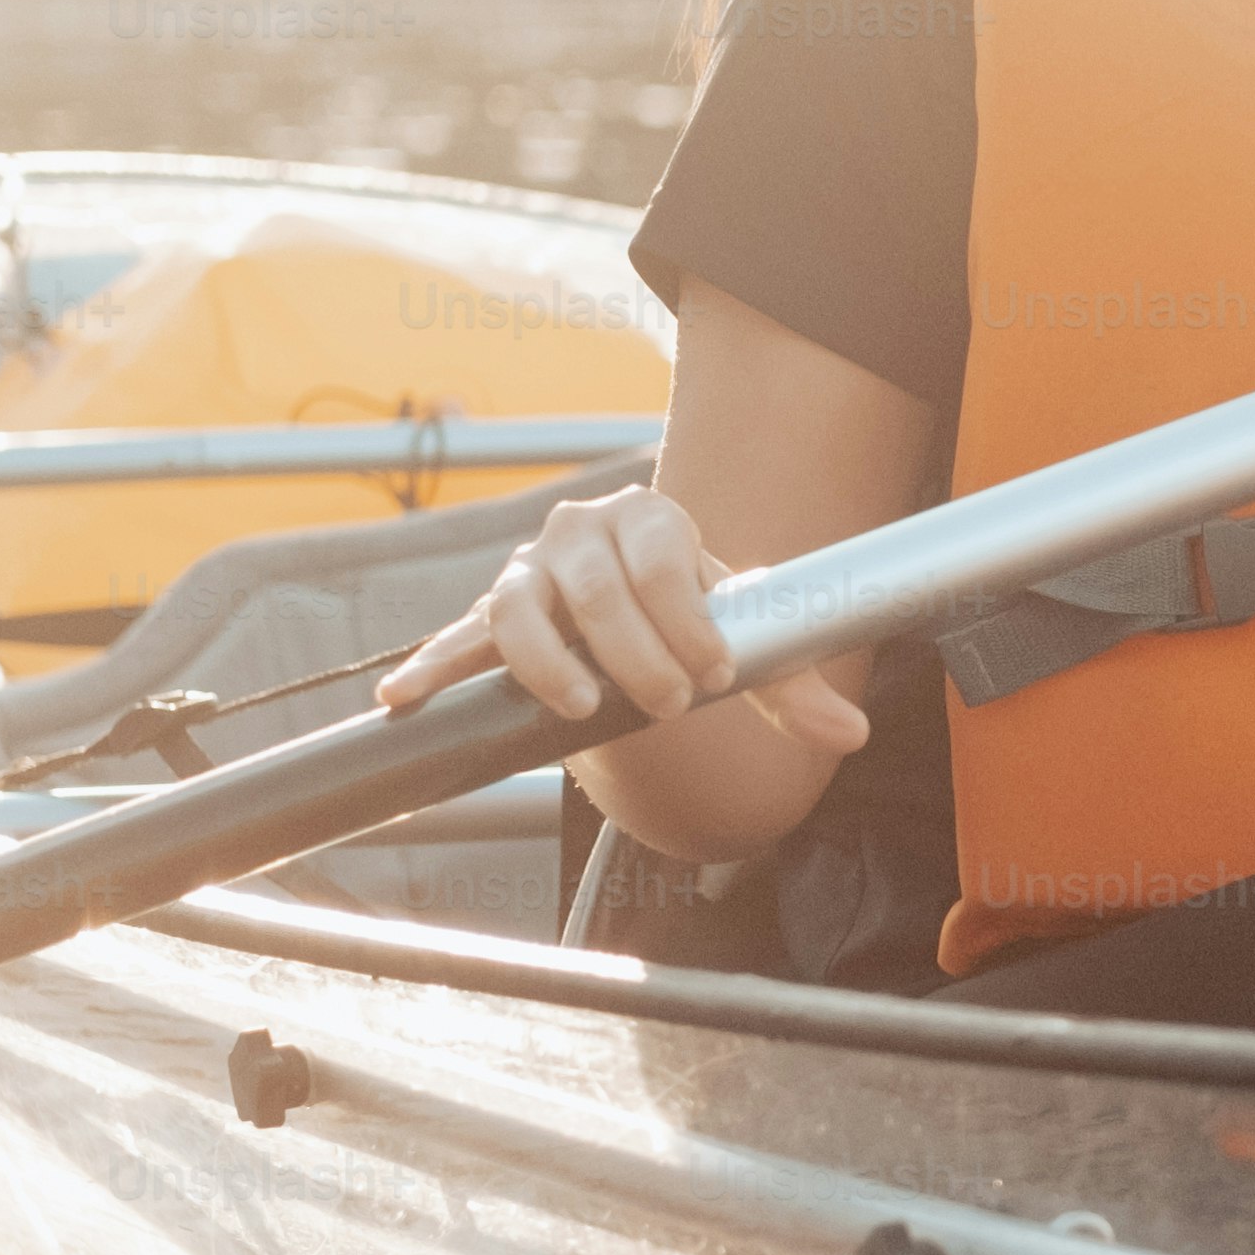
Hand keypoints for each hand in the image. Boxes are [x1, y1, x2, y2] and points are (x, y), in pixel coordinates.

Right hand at [376, 482, 872, 759]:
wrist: (635, 621)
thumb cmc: (689, 622)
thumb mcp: (742, 644)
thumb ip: (791, 684)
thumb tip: (849, 735)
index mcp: (649, 519)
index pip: (661, 558)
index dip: (686, 619)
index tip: (714, 675)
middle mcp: (580, 533)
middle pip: (595, 589)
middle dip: (633, 653)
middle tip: (669, 706)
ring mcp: (528, 572)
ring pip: (519, 608)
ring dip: (546, 662)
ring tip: (576, 711)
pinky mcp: (488, 618)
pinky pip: (455, 640)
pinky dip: (431, 666)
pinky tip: (404, 697)